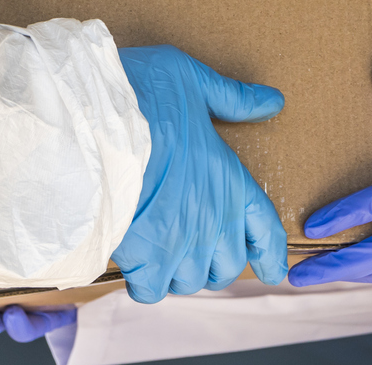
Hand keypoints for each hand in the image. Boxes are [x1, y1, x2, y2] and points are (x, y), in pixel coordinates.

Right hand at [112, 45, 287, 302]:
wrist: (96, 121)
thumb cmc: (145, 95)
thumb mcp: (196, 81)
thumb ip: (233, 99)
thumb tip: (273, 101)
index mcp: (231, 180)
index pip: (265, 229)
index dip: (272, 254)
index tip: (274, 272)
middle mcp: (214, 220)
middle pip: (226, 266)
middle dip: (213, 262)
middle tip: (192, 248)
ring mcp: (181, 244)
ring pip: (189, 281)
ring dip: (177, 271)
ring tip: (160, 252)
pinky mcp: (145, 260)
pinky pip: (152, 290)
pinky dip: (144, 281)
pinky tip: (134, 261)